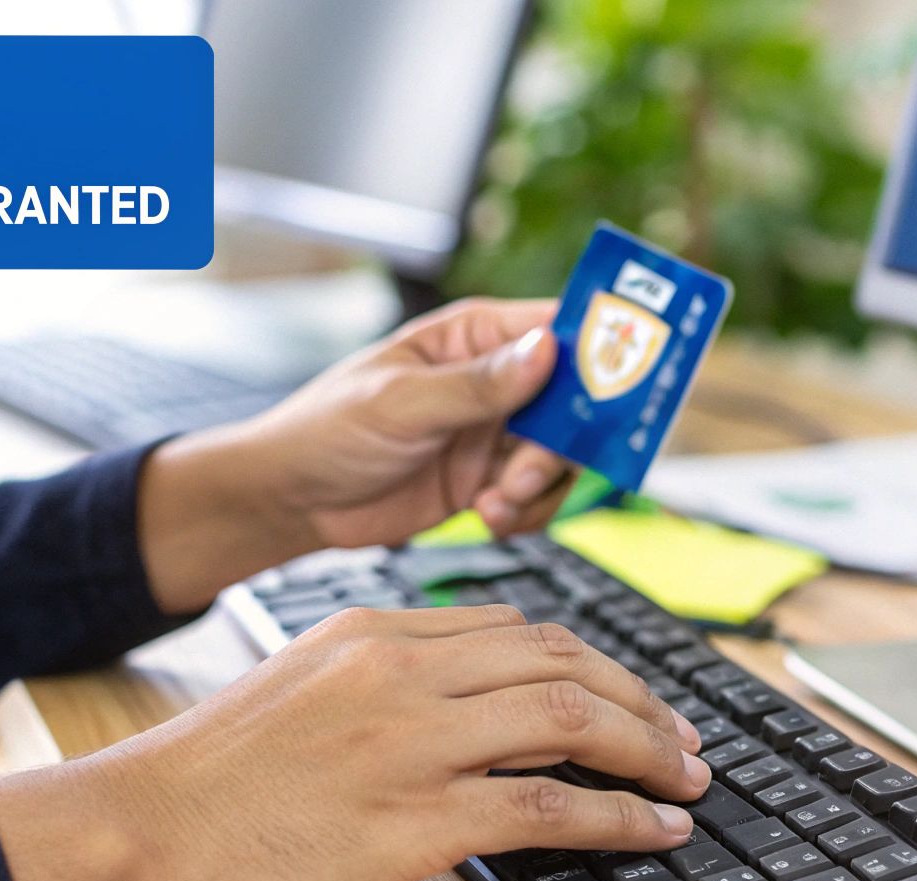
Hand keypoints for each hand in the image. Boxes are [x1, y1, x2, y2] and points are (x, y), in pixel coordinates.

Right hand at [0, 605, 708, 880]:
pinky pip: (549, 806)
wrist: (139, 830)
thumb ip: (384, 678)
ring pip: (570, 718)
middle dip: (640, 699)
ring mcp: (413, 739)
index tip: (629, 692)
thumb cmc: (210, 774)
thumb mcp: (300, 687)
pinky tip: (654, 830)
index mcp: (374, 629)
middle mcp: (402, 668)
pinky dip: (618, 817)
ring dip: (648, 750)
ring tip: (688, 779)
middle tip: (684, 737)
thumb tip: (465, 699)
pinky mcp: (417, 816)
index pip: (516, 629)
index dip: (592, 662)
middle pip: (560, 661)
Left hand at [247, 298, 572, 549]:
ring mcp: (492, 433)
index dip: (599, 350)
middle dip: (563, 443)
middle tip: (528, 471)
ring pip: (561, 457)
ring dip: (540, 486)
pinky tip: (486, 518)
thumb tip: (547, 351)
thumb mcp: (401, 402)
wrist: (294, 501)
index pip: (557, 327)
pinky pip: (535, 497)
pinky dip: (523, 514)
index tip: (622, 386)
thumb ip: (477, 384)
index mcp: (475, 336)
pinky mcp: (485, 481)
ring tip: (495, 502)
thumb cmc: (328, 429)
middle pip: (573, 402)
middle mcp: (493, 381)